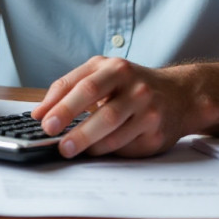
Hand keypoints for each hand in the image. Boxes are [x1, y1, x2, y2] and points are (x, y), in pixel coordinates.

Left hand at [31, 56, 196, 158]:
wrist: (178, 94)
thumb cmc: (130, 84)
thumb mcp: (103, 72)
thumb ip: (70, 87)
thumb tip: (40, 112)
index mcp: (116, 68)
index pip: (83, 86)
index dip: (60, 105)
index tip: (42, 121)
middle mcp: (135, 87)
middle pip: (101, 110)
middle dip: (75, 128)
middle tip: (55, 140)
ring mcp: (148, 110)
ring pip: (113, 132)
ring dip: (88, 144)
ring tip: (69, 149)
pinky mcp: (155, 133)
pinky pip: (126, 146)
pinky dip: (106, 150)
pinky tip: (95, 150)